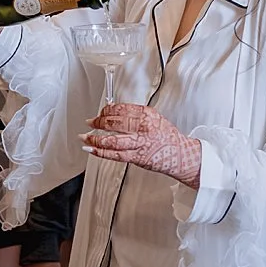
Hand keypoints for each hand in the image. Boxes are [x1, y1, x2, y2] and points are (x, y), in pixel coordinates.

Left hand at [84, 102, 201, 186]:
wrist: (181, 154)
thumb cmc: (167, 136)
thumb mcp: (154, 118)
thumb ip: (135, 115)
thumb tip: (113, 112)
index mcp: (147, 115)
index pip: (121, 109)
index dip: (106, 110)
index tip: (101, 111)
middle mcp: (142, 128)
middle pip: (114, 123)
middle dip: (98, 122)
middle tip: (90, 122)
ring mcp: (139, 143)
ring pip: (112, 140)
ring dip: (94, 139)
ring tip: (84, 137)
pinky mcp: (137, 157)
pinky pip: (115, 155)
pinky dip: (100, 152)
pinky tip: (90, 149)